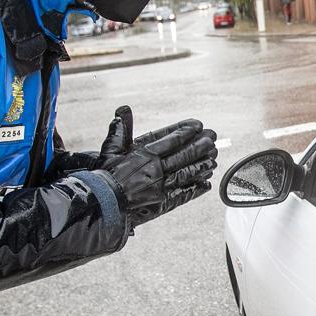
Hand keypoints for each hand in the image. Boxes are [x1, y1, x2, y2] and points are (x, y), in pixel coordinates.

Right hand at [97, 106, 217, 227]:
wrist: (102, 205)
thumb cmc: (104, 178)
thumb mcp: (110, 151)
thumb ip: (119, 131)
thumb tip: (123, 111)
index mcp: (145, 156)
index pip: (171, 140)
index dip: (187, 132)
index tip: (198, 126)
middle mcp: (157, 171)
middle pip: (184, 156)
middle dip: (201, 146)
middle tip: (212, 139)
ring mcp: (162, 188)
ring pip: (188, 174)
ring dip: (202, 166)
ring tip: (213, 159)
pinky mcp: (163, 203)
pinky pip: (183, 195)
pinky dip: (196, 189)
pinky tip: (206, 184)